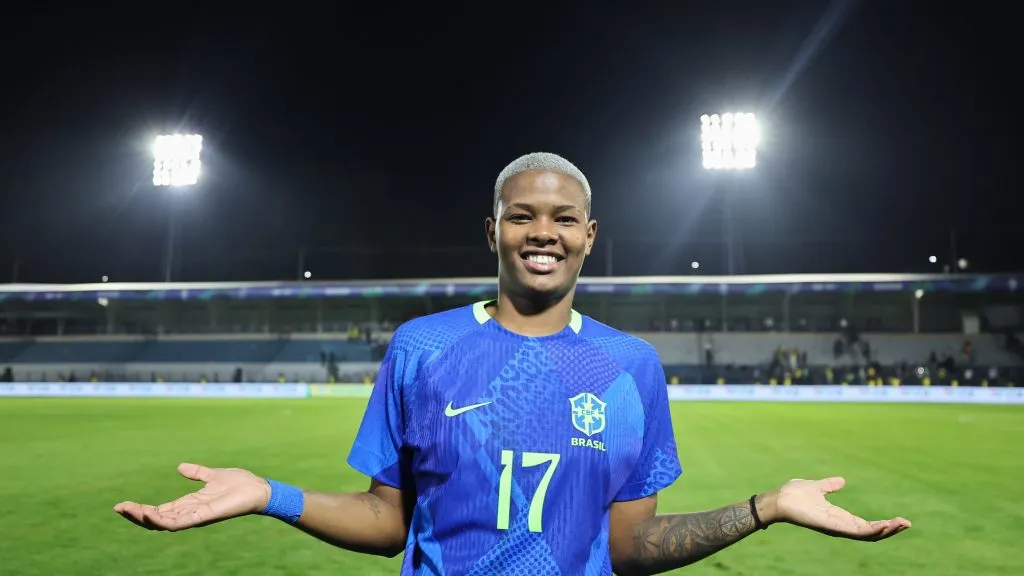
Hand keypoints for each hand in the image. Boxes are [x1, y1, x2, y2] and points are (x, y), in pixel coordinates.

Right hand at [113, 463, 269, 531]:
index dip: (141, 509)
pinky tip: (149, 513)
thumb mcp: (212, 475)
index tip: (123, 504)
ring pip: (163, 523)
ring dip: (143, 517)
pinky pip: (178, 523)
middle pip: (157, 519)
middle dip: (136, 515)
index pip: (160, 510)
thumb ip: (196, 473)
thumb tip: (180, 467)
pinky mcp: (203, 517)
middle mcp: (190, 513)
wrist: (259, 489)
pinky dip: (162, 520)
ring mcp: (196, 517)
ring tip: (126, 509)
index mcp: (190, 504)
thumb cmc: (239, 484)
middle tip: (118, 507)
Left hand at [761, 477, 910, 540]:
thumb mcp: (818, 487)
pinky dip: (872, 530)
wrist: (780, 497)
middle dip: (890, 530)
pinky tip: (884, 525)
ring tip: (902, 524)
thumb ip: (830, 485)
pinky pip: (856, 532)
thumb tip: (842, 481)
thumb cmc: (794, 494)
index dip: (883, 524)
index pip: (866, 525)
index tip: (900, 520)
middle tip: (907, 523)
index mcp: (839, 517)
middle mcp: (840, 525)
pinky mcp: (832, 527)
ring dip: (885, 530)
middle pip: (871, 533)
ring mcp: (837, 528)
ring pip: (867, 535)